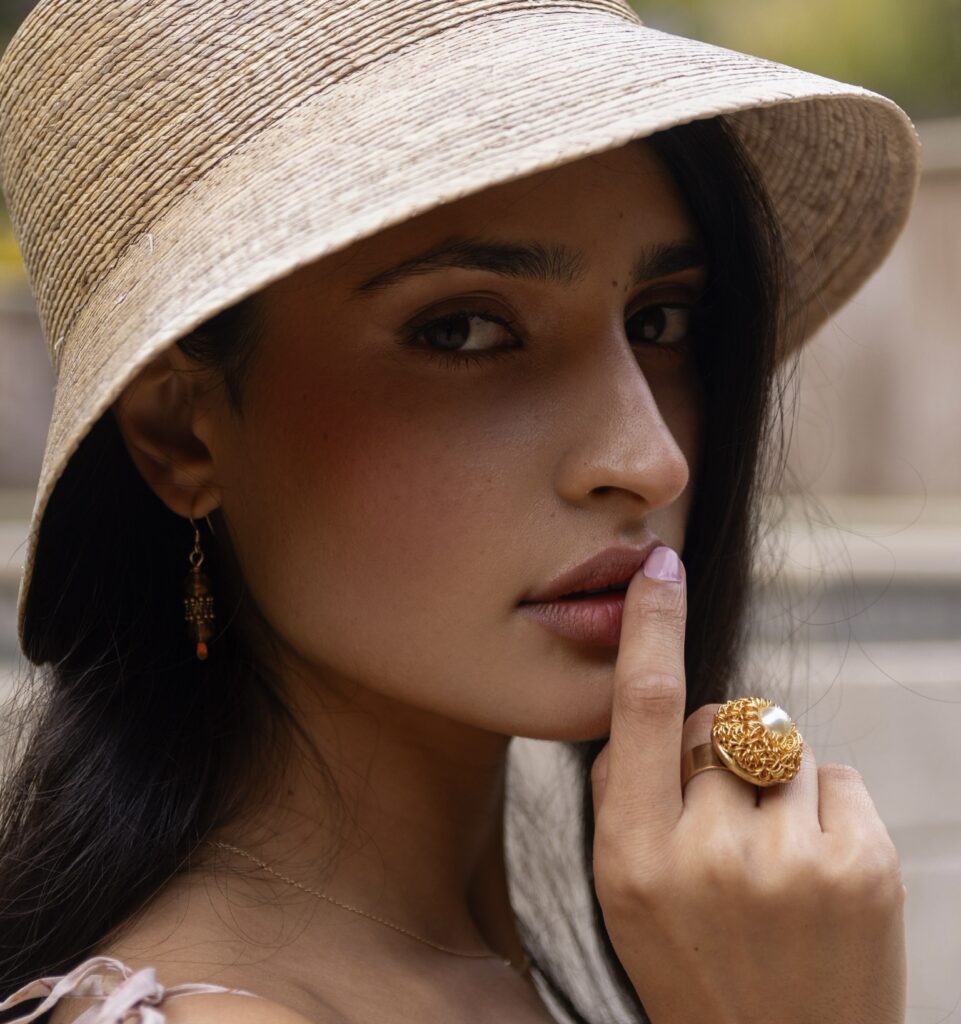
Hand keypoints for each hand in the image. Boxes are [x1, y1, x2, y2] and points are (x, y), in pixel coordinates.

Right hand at [590, 546, 906, 1023]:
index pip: (643, 709)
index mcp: (635, 857)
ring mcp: (796, 862)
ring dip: (773, 778)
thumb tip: (652, 701)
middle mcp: (712, 854)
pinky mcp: (866, 867)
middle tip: (724, 820)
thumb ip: (623, 791)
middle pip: (723, 720)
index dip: (651, 627)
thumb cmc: (693, 964)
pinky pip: (835, 774)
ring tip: (774, 856)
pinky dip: (823, 804)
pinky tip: (815, 867)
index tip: (659, 568)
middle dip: (721, 746)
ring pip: (782, 743)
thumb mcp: (623, 891)